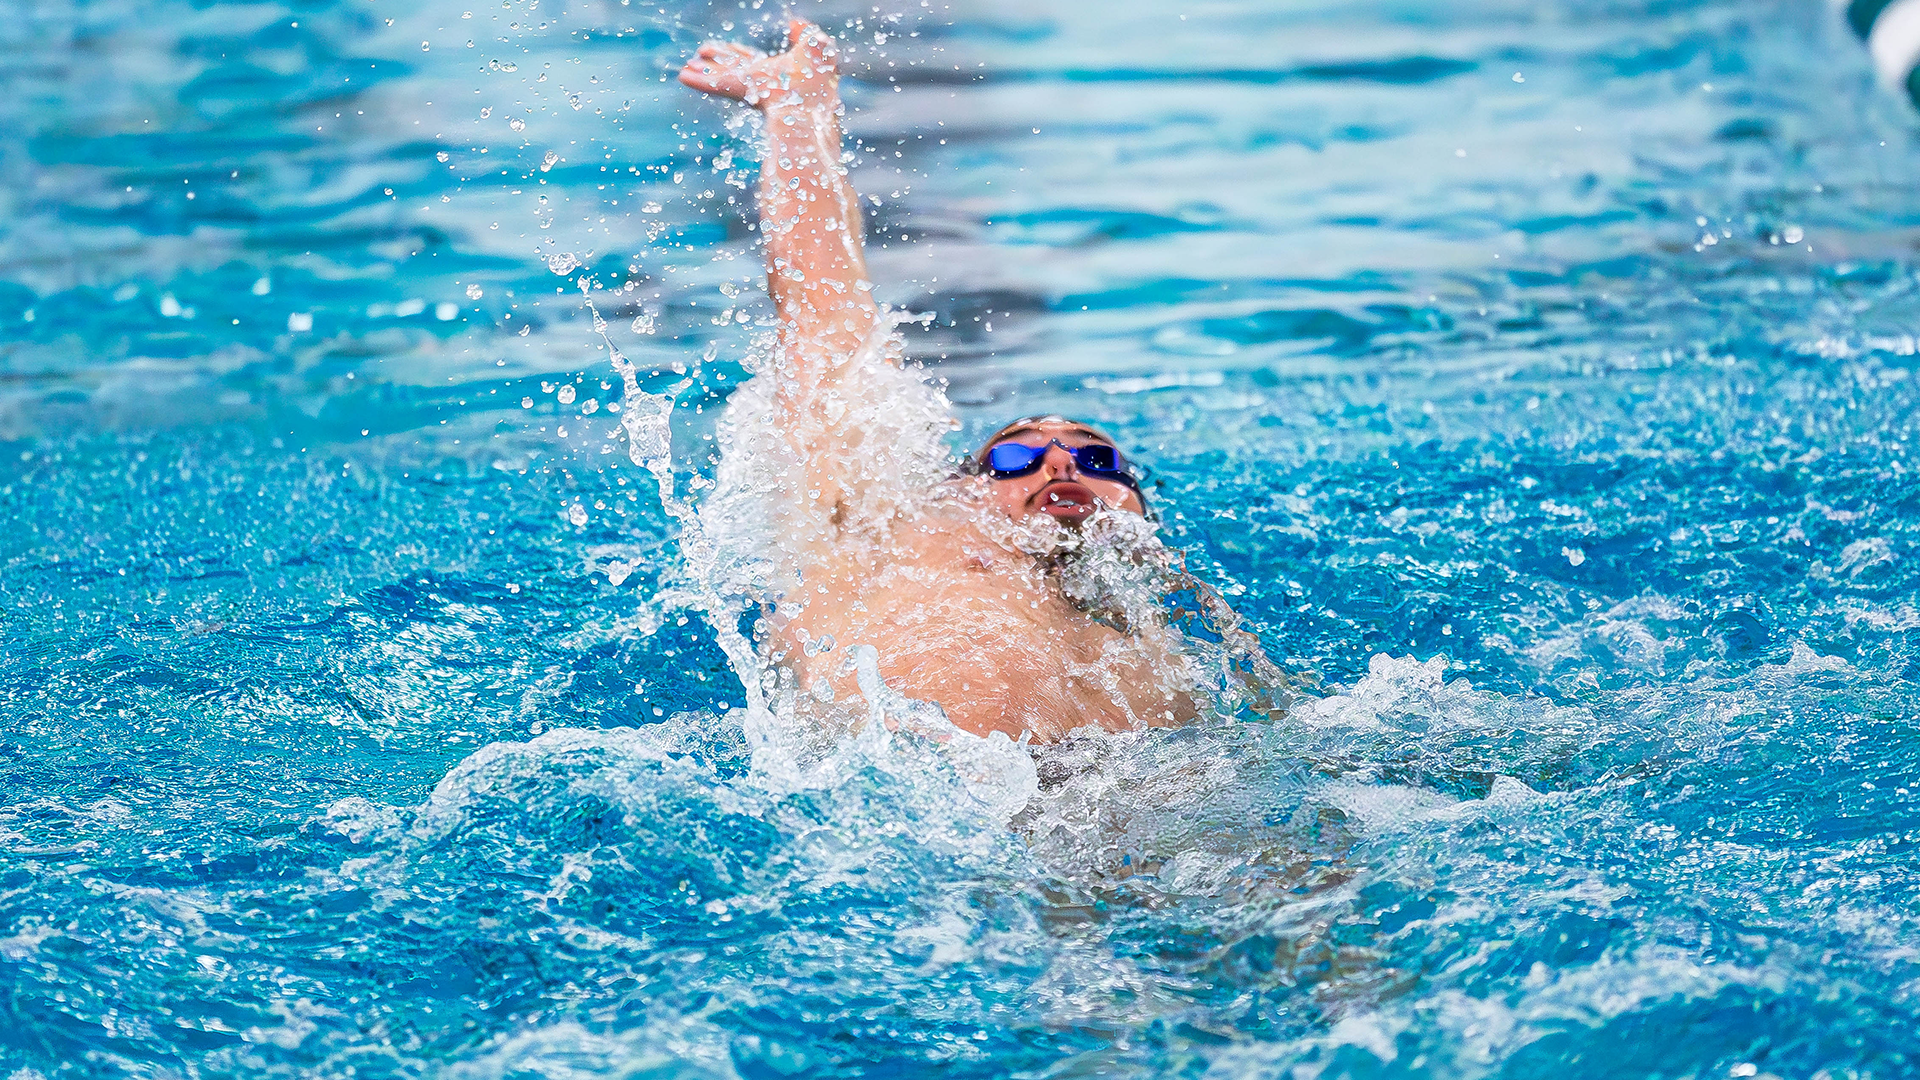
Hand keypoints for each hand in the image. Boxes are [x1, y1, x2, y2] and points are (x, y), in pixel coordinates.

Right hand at [677, 19, 839, 110]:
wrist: (812, 98)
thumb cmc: (818, 76)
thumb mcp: (814, 45)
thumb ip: (803, 33)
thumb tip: (794, 22)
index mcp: (774, 71)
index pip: (751, 60)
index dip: (737, 53)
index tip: (725, 47)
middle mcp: (759, 80)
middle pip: (732, 67)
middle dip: (716, 61)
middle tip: (700, 55)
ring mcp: (748, 86)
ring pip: (719, 75)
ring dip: (703, 71)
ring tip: (686, 68)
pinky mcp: (739, 90)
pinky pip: (715, 84)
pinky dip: (699, 81)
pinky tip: (683, 76)